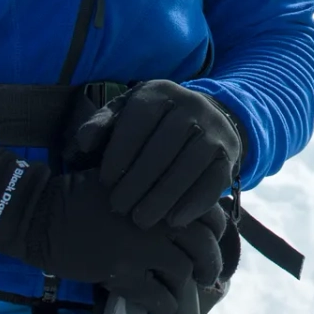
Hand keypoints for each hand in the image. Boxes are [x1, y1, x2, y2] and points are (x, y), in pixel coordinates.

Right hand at [0, 151, 227, 313]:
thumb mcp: (127, 177)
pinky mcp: (121, 273)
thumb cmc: (81, 191)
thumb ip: (158, 190)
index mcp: (161, 191)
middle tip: (209, 276)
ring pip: (184, 272)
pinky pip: (157, 296)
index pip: (209, 213)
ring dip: (190, 287)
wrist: (41, 214)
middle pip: (204, 246)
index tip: (214, 242)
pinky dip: (166, 306)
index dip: (217, 232)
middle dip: (211, 264)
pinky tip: (167, 308)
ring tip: (188, 293)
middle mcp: (158, 218)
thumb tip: (188, 209)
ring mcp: (140, 247)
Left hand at [72, 80, 243, 228]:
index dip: (120, 152)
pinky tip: (174, 220)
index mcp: (160, 92)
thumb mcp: (125, 115)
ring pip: (190, 164)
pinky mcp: (229, 154)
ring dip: (164, 196)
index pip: (140, 120)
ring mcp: (214, 129)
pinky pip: (215, 180)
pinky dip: (195, 202)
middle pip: (165, 145)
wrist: (205, 120)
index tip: (105, 181)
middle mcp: (192, 105)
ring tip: (142, 220)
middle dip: (139, 180)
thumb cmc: (151, 124)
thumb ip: (102, 125)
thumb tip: (83, 142)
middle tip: (118, 208)